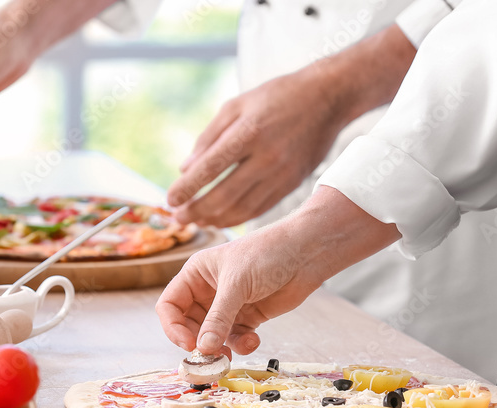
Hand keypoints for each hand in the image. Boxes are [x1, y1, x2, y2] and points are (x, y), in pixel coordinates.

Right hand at [156, 219, 320, 355]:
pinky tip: (253, 339)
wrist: (307, 253)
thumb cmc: (267, 254)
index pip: (170, 305)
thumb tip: (202, 348)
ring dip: (220, 348)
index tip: (188, 345)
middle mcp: (207, 290)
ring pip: (212, 336)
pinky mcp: (248, 316)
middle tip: (209, 359)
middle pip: (189, 325)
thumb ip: (219, 317)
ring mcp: (228, 305)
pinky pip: (235, 338)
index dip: (173, 327)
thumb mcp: (237, 284)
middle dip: (198, 343)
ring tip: (230, 355)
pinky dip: (241, 344)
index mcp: (196, 274)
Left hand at [165, 67, 344, 227]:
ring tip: (195, 221)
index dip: (186, 188)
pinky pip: (260, 208)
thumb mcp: (237, 105)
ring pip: (242, 208)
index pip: (209, 168)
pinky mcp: (293, 184)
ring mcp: (282, 173)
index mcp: (249, 132)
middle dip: (196, 211)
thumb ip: (209, 137)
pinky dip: (237, 218)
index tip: (169, 200)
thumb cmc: (277, 97)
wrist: (327, 98)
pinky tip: (220, 220)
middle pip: (223, 195)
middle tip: (177, 218)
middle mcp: (267, 156)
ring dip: (214, 219)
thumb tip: (184, 169)